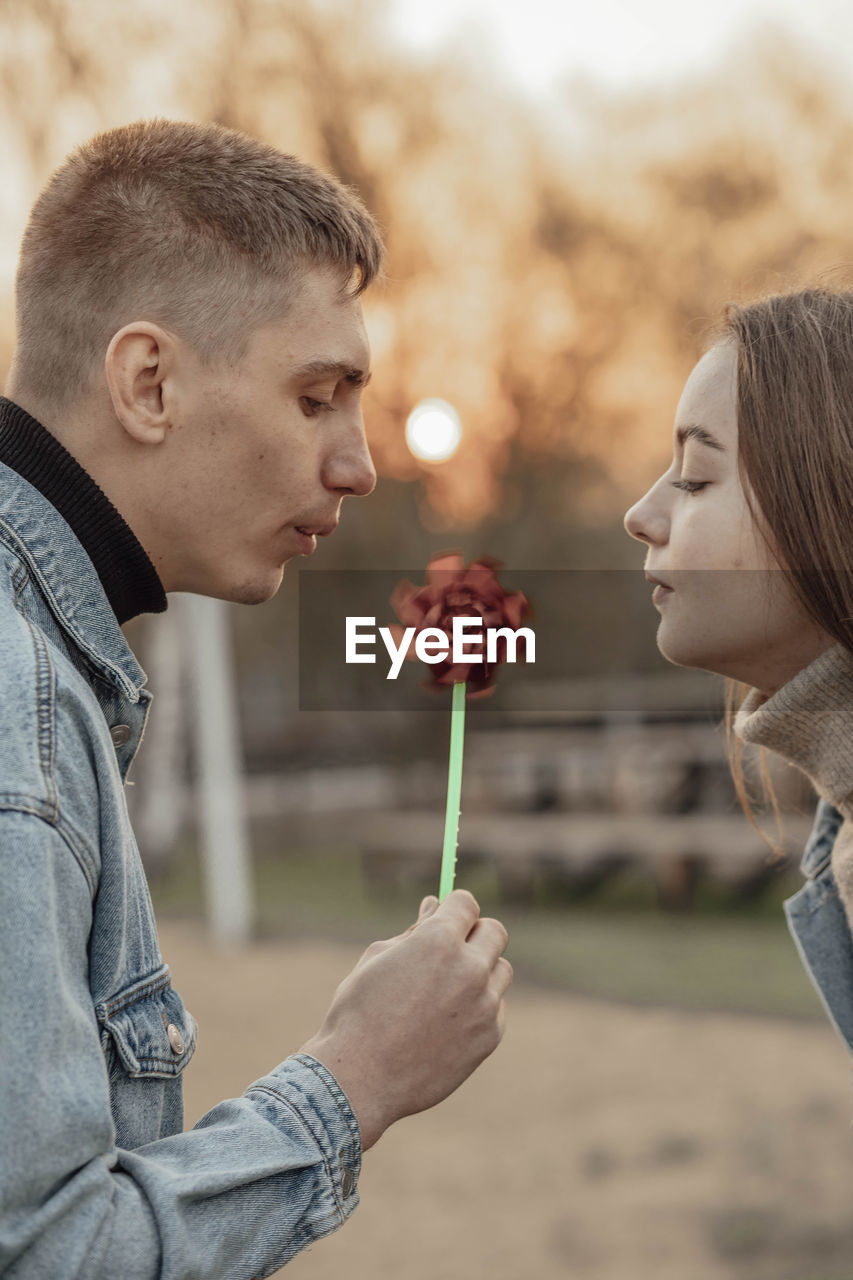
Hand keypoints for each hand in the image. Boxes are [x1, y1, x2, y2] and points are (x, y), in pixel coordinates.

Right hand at [299, 890, 511, 1150]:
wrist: (359, 1078)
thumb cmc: (358, 1012)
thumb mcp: (378, 959)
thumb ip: (414, 931)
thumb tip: (434, 907)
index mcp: (438, 940)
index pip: (467, 903)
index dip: (454, 907)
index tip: (445, 918)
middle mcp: (469, 968)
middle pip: (494, 931)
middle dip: (473, 934)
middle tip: (449, 951)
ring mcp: (484, 1004)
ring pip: (500, 970)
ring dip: (480, 971)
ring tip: (444, 992)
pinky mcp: (490, 1037)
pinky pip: (496, 1008)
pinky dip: (478, 1008)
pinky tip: (446, 1023)